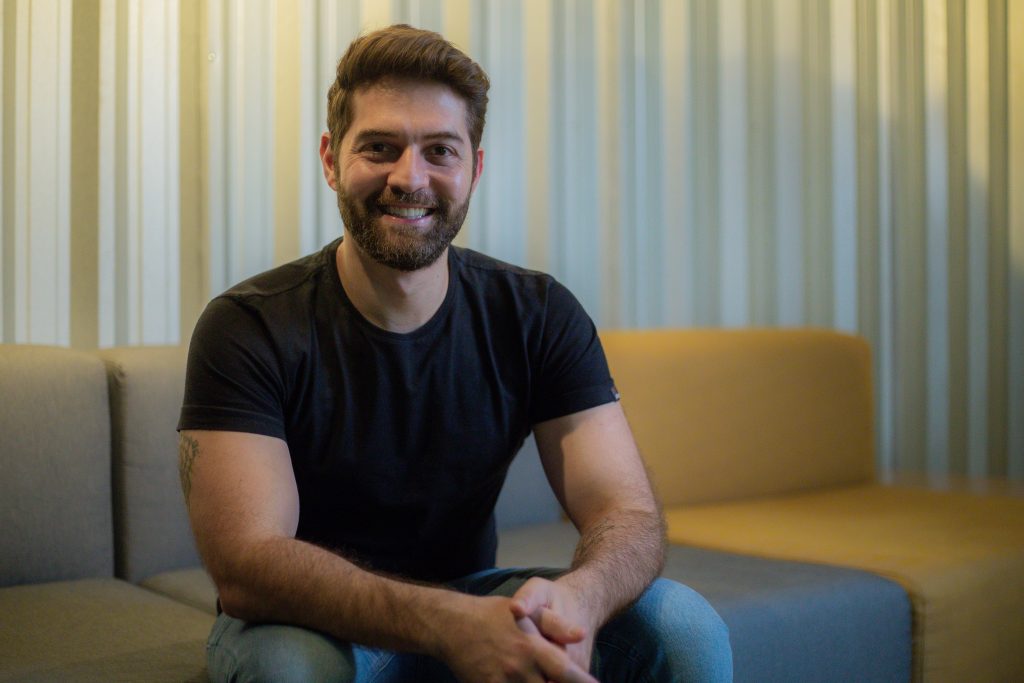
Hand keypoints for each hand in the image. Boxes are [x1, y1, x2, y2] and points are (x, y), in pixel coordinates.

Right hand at [438, 594, 597, 682]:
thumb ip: (557, 624)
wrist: (453, 626)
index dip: (583, 682)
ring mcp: (502, 682)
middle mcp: (519, 669)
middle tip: (569, 682)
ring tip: (545, 681)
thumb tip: (581, 634)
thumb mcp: (528, 612)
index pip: (566, 672)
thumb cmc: (495, 616)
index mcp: (533, 648)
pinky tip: (527, 682)